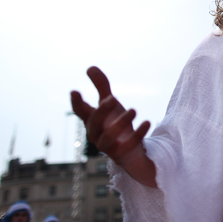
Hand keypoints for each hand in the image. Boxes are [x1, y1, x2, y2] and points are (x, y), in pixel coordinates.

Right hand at [71, 66, 156, 186]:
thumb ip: (101, 87)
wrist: (129, 151)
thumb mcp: (110, 104)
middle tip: (113, 98)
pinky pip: (128, 145)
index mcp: (91, 120)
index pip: (80, 111)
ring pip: (109, 136)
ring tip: (134, 110)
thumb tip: (90, 67)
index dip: (76, 102)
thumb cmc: (115, 124)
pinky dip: (138, 134)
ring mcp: (107, 146)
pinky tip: (147, 122)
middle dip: (102, 111)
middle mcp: (95, 134)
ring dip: (121, 123)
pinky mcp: (121, 154)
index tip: (74, 91)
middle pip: (94, 123)